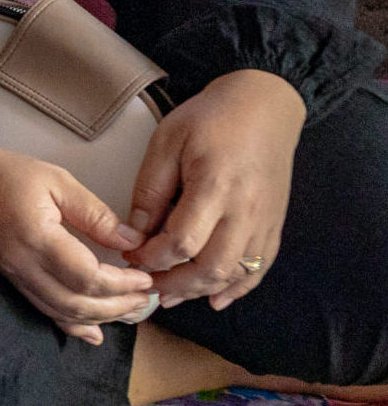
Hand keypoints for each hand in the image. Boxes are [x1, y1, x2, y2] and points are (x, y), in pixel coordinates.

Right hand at [0, 134, 154, 343]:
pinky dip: (71, 326)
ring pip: (61, 313)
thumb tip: (131, 241)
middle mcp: (23, 265)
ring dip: (99, 318)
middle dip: (116, 306)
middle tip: (145, 297)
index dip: (121, 284)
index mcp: (37, 238)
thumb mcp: (56, 180)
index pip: (87, 277)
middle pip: (76, 304)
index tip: (145, 277)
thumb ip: (94, 212)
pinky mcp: (10, 279)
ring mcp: (14, 276)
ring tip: (129, 310)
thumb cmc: (5, 173)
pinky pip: (43, 310)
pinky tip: (93, 334)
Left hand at [126, 69, 301, 310]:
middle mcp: (245, 211)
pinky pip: (259, 268)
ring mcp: (265, 222)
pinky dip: (237, 288)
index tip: (130, 255)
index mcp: (215, 186)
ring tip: (170, 294)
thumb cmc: (212, 118)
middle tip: (146, 284)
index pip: (181, 241)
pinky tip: (214, 298)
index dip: (152, 257)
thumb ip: (151, 189)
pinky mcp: (275, 226)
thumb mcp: (168, 142)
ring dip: (200, 290)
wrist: (265, 107)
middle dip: (174, 284)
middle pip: (211, 268)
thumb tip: (134, 231)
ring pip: (235, 274)